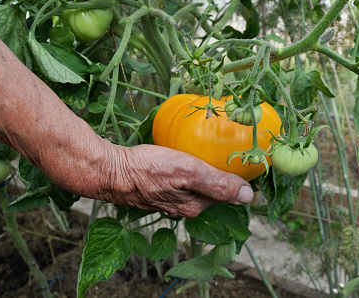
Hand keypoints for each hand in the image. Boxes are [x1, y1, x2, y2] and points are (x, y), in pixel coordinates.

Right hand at [101, 144, 253, 217]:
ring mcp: (169, 200)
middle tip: (228, 151)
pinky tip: (185, 157)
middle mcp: (184, 207)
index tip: (242, 159)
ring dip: (204, 171)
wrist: (110, 171)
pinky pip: (181, 181)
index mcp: (195, 206)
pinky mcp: (157, 190)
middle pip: (211, 190)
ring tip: (209, 151)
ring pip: (196, 185)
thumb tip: (249, 196)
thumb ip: (217, 183)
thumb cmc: (148, 170)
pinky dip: (188, 170)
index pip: (226, 194)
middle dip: (221, 175)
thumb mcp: (188, 172)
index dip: (236, 178)